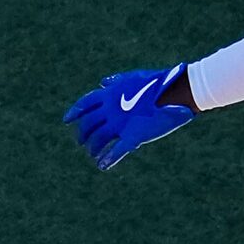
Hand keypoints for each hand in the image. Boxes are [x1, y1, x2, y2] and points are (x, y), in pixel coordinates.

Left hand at [64, 64, 196, 169]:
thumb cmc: (158, 83)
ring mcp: (120, 124)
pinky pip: (116, 152)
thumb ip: (116, 82)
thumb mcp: (133, 78)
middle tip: (81, 142)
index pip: (84, 104)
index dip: (74, 112)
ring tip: (93, 154)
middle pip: (88, 125)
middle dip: (82, 134)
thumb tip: (102, 83)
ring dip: (93, 148)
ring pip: (98, 140)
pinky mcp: (133, 137)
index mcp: (109, 95)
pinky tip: (102, 165)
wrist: (177, 92)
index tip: (66, 120)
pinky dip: (107, 160)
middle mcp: (110, 110)